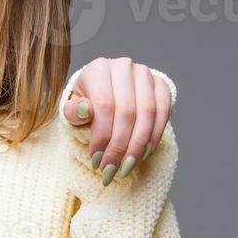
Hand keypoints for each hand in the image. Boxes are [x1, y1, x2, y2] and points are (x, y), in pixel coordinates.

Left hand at [63, 56, 172, 184]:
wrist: (107, 93)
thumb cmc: (87, 103)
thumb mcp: (73, 109)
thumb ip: (73, 112)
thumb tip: (84, 110)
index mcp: (98, 68)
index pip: (104, 105)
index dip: (102, 136)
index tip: (97, 161)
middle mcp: (123, 66)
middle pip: (127, 111)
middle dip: (120, 146)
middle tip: (112, 170)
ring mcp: (145, 73)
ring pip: (147, 112)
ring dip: (138, 145)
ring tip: (127, 166)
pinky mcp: (161, 84)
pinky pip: (163, 111)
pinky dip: (155, 135)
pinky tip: (143, 154)